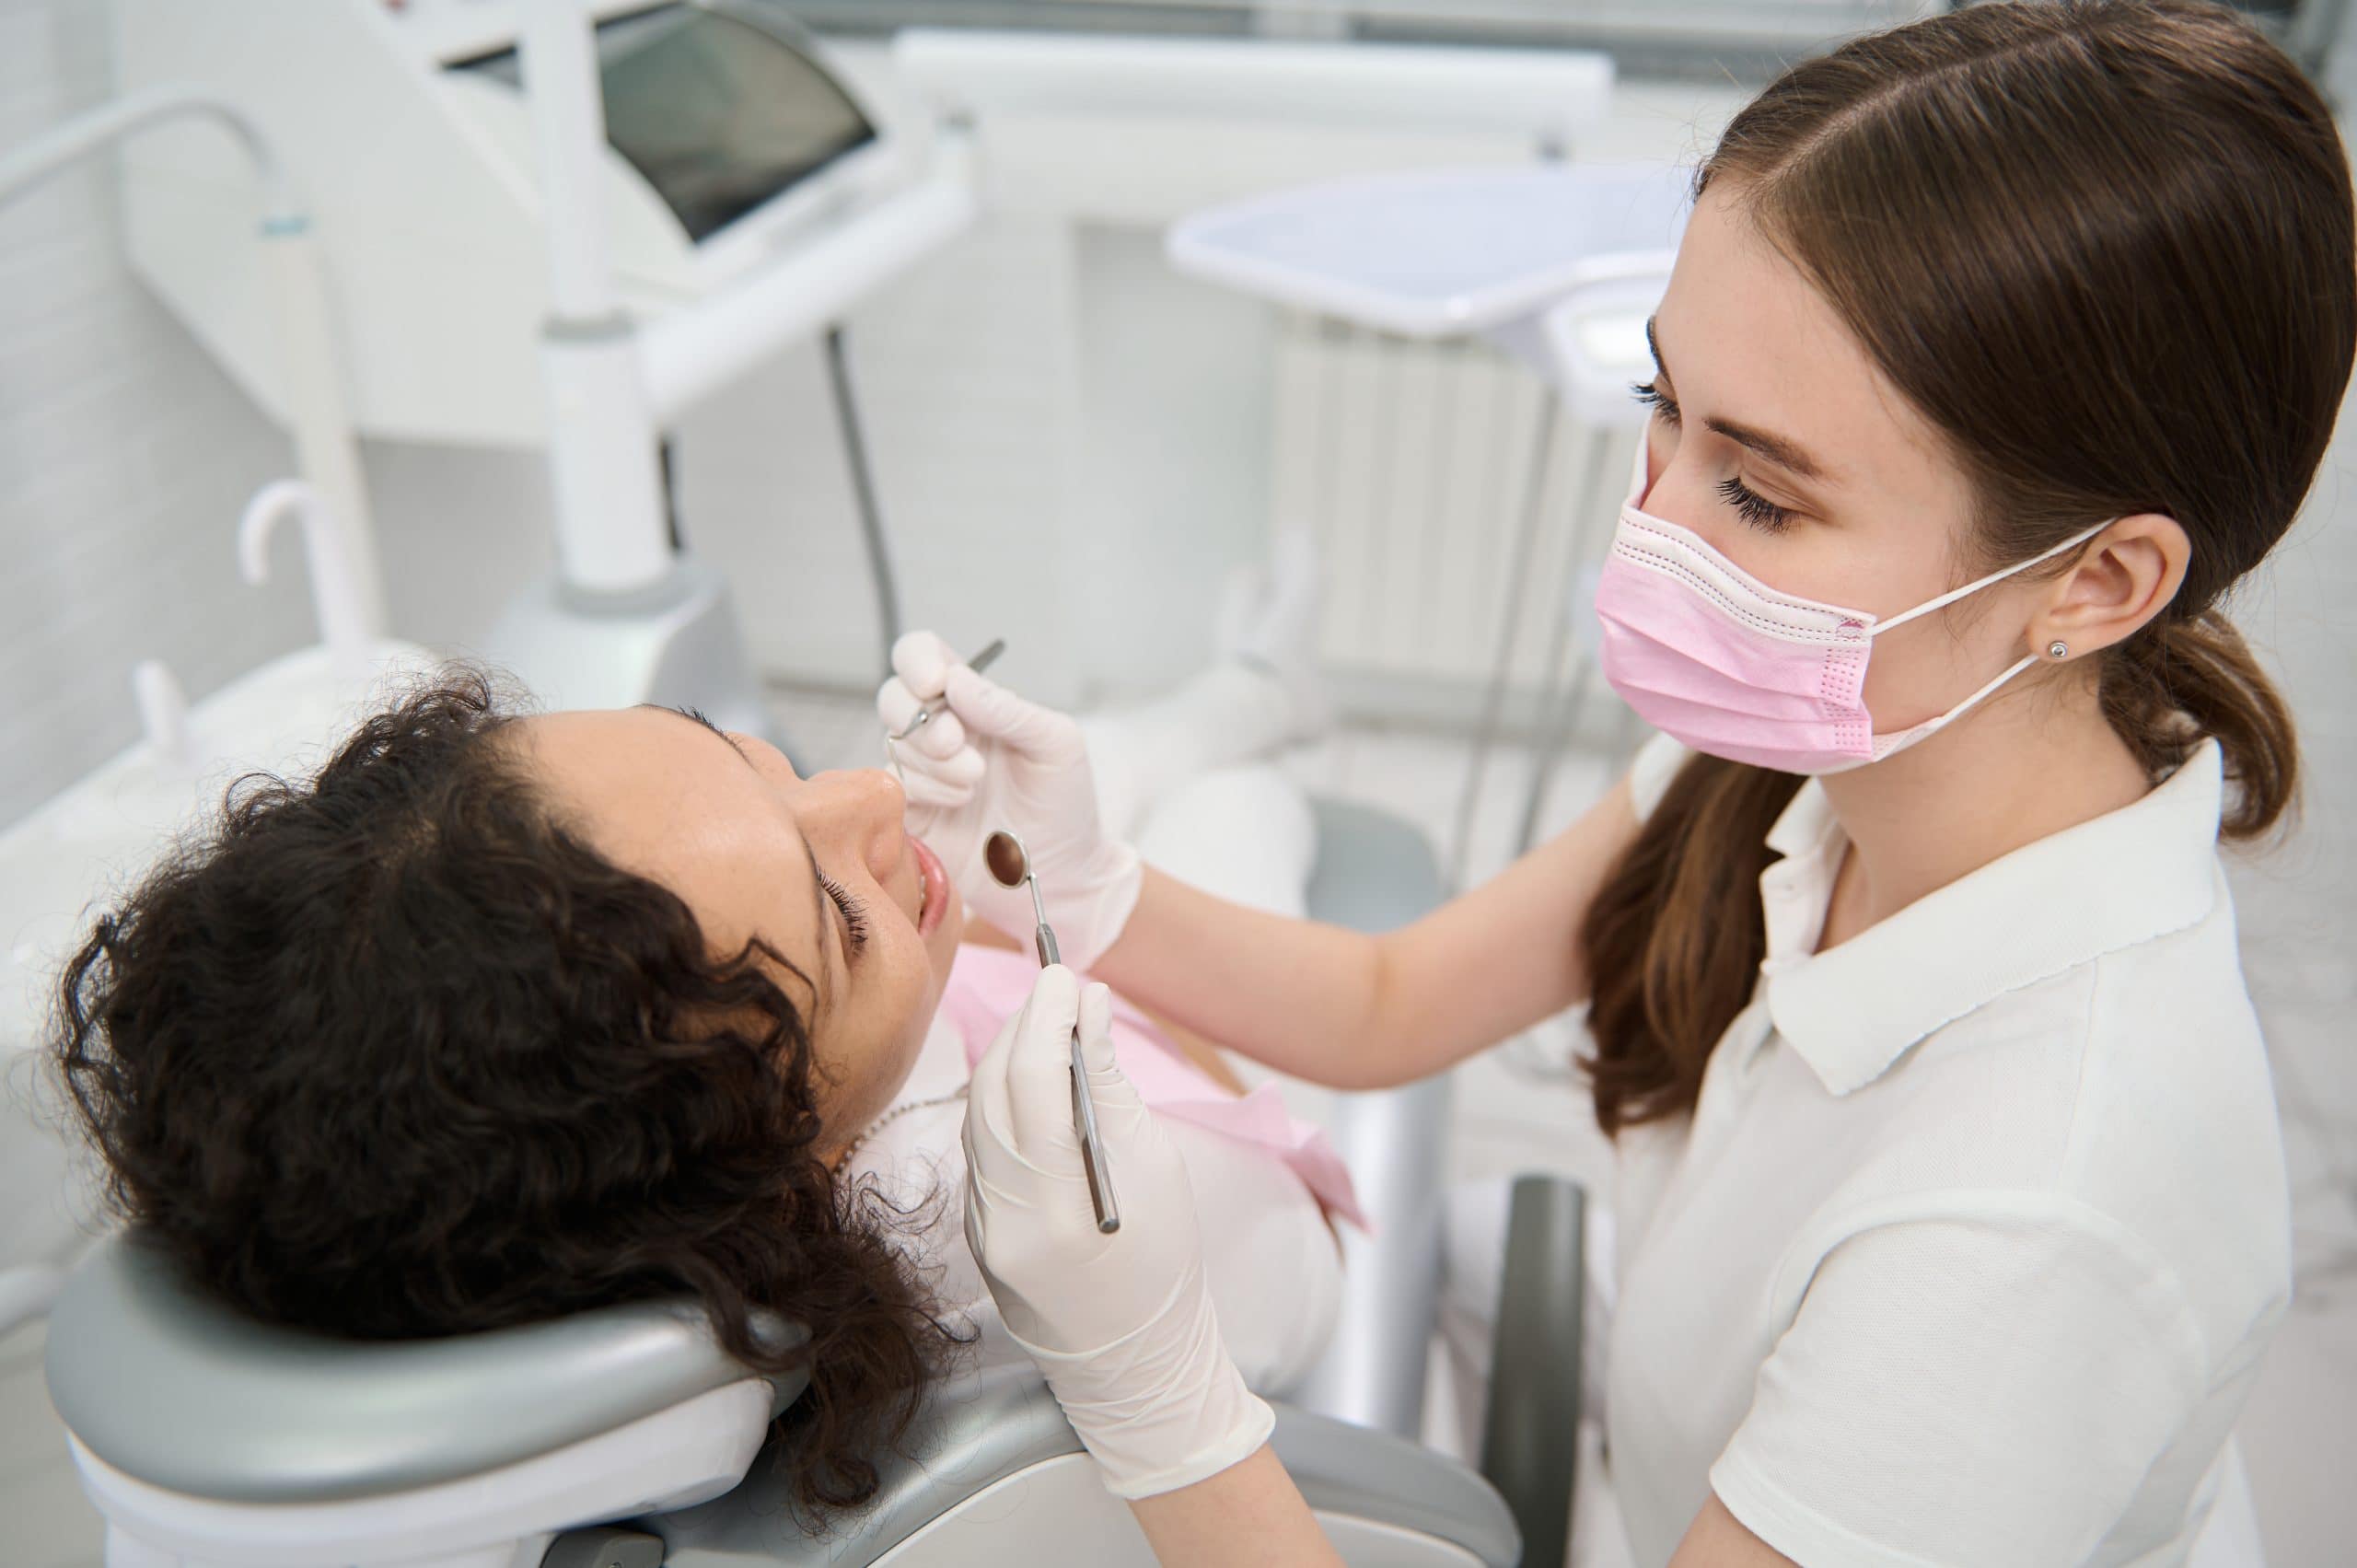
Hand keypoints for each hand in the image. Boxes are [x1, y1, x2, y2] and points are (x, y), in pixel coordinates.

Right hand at [878, 632, 1141, 969]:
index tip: (935, 682)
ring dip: (934, 762)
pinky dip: (924, 789)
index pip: (924, 655)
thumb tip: (957, 680)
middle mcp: (941, 729)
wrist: (1060, 875)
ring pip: (894, 742)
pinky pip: (892, 785)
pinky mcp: (910, 811)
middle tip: (957, 745)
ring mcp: (923, 770)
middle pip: (893, 696)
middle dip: (921, 718)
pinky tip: (959, 803)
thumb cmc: (1065, 805)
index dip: (917, 659)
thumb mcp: (1055, 745)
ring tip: (975, 785)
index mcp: (974, 701)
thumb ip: (1009, 709)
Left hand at [962, 965, 1272, 1497]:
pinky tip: (1033, 1080)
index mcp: (1057, 1208)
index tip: (1067, 973)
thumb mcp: (1154, 1167)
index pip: (1034, 1083)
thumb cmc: (1162, 1265)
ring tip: (1051, 1024)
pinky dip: (1004, 1101)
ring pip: (978, 1114)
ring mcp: (980, 1226)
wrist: (1132, 1358)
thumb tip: (1090, 1008)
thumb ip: (1112, 1084)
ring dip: (1011, 1057)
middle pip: (993, 1091)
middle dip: (1025, 1027)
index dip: (1047, 1017)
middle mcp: (1003, 1218)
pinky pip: (980, 1146)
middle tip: (1060, 988)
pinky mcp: (974, 1228)